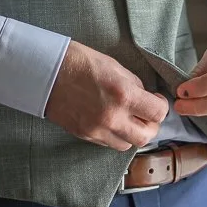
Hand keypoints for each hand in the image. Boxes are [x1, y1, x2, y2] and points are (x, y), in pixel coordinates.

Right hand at [45, 40, 169, 150]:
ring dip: (133, 133)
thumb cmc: (79, 61)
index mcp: (123, 95)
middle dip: (151, 125)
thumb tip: (144, 97)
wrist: (45, 71)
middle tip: (147, 113)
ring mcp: (97, 130)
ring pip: (127, 145)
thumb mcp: (114, 65)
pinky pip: (108, 143)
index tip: (157, 99)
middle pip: (146, 137)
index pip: (157, 113)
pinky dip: (115, 135)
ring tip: (129, 118)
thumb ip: (132, 84)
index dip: (161, 106)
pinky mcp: (84, 135)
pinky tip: (112, 121)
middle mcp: (112, 117)